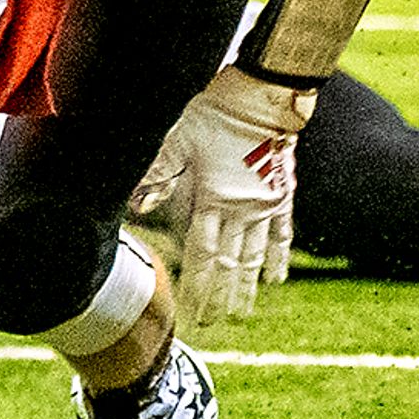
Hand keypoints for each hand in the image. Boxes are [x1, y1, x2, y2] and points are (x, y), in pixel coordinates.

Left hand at [137, 66, 310, 330]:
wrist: (264, 93)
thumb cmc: (217, 110)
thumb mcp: (179, 138)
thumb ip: (158, 174)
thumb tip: (135, 205)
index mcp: (214, 199)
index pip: (203, 257)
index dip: (197, 289)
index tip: (193, 315)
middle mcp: (242, 209)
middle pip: (229, 265)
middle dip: (219, 298)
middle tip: (213, 325)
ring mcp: (266, 204)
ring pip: (255, 256)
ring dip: (246, 288)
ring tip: (240, 314)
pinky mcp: (283, 193)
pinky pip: (282, 234)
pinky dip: (278, 259)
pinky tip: (275, 281)